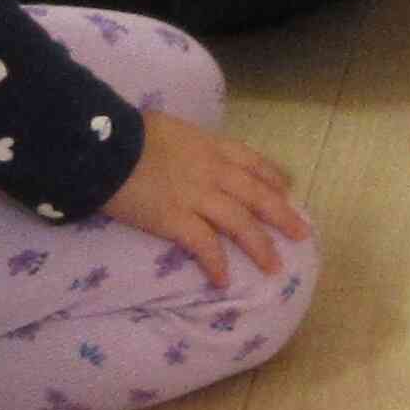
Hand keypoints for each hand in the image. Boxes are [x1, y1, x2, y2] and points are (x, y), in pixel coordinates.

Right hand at [101, 109, 309, 289]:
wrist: (107, 146)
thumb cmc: (131, 133)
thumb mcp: (170, 129)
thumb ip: (186, 144)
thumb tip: (184, 151)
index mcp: (210, 146)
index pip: (251, 161)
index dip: (272, 176)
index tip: (287, 189)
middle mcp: (212, 171)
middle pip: (257, 195)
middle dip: (282, 216)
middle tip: (302, 234)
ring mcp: (197, 196)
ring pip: (240, 223)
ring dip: (260, 246)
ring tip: (274, 267)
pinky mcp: (175, 220)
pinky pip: (204, 245)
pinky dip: (216, 264)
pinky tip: (224, 280)